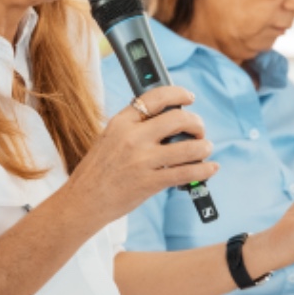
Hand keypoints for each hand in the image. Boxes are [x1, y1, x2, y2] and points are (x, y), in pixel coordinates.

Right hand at [64, 85, 217, 225]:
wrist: (83, 200)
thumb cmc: (97, 171)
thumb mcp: (110, 138)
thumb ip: (134, 127)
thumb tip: (167, 120)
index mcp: (121, 122)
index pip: (155, 97)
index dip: (178, 94)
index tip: (189, 98)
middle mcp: (132, 137)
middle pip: (178, 119)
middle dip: (196, 122)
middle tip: (199, 130)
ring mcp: (142, 160)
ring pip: (189, 147)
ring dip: (204, 147)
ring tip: (205, 148)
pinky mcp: (150, 182)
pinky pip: (187, 173)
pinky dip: (204, 170)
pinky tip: (210, 168)